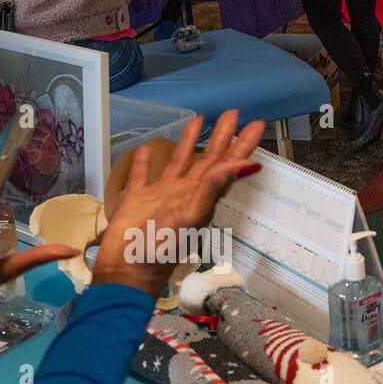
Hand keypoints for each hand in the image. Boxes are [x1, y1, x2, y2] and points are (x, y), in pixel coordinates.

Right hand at [92, 110, 264, 297]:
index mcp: (201, 196)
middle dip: (221, 137)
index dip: (242, 146)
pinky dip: (146, 162)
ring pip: (179, 162)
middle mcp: (185, 193)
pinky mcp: (137, 200)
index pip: (227, 165)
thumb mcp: (192, 215)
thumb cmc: (160, 248)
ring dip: (189, 142)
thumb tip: (247, 166)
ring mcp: (161, 196)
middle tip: (233, 113)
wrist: (127, 271)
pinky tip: (146, 148)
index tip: (255, 124)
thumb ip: (215, 188)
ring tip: (198, 118)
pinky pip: (143, 175)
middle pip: (208, 160)